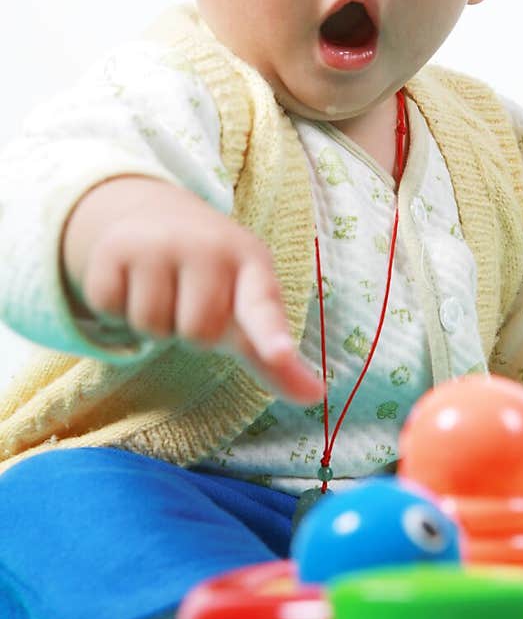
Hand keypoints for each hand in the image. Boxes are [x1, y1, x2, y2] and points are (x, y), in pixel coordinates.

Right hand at [61, 176, 325, 403]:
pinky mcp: (114, 248)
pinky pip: (111, 310)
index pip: (262, 306)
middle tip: (189, 303)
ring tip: (162, 293)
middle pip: (196, 335)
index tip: (280, 353)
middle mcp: (207, 247)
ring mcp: (159, 243)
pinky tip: (132, 285)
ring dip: (153, 325)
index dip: (271, 335)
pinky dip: (117, 311)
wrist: (160, 219)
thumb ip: (274, 357)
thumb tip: (315, 399)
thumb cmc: (216, 279)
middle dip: (190, 333)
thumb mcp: (247, 307)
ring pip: (150, 327)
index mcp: (252, 264)